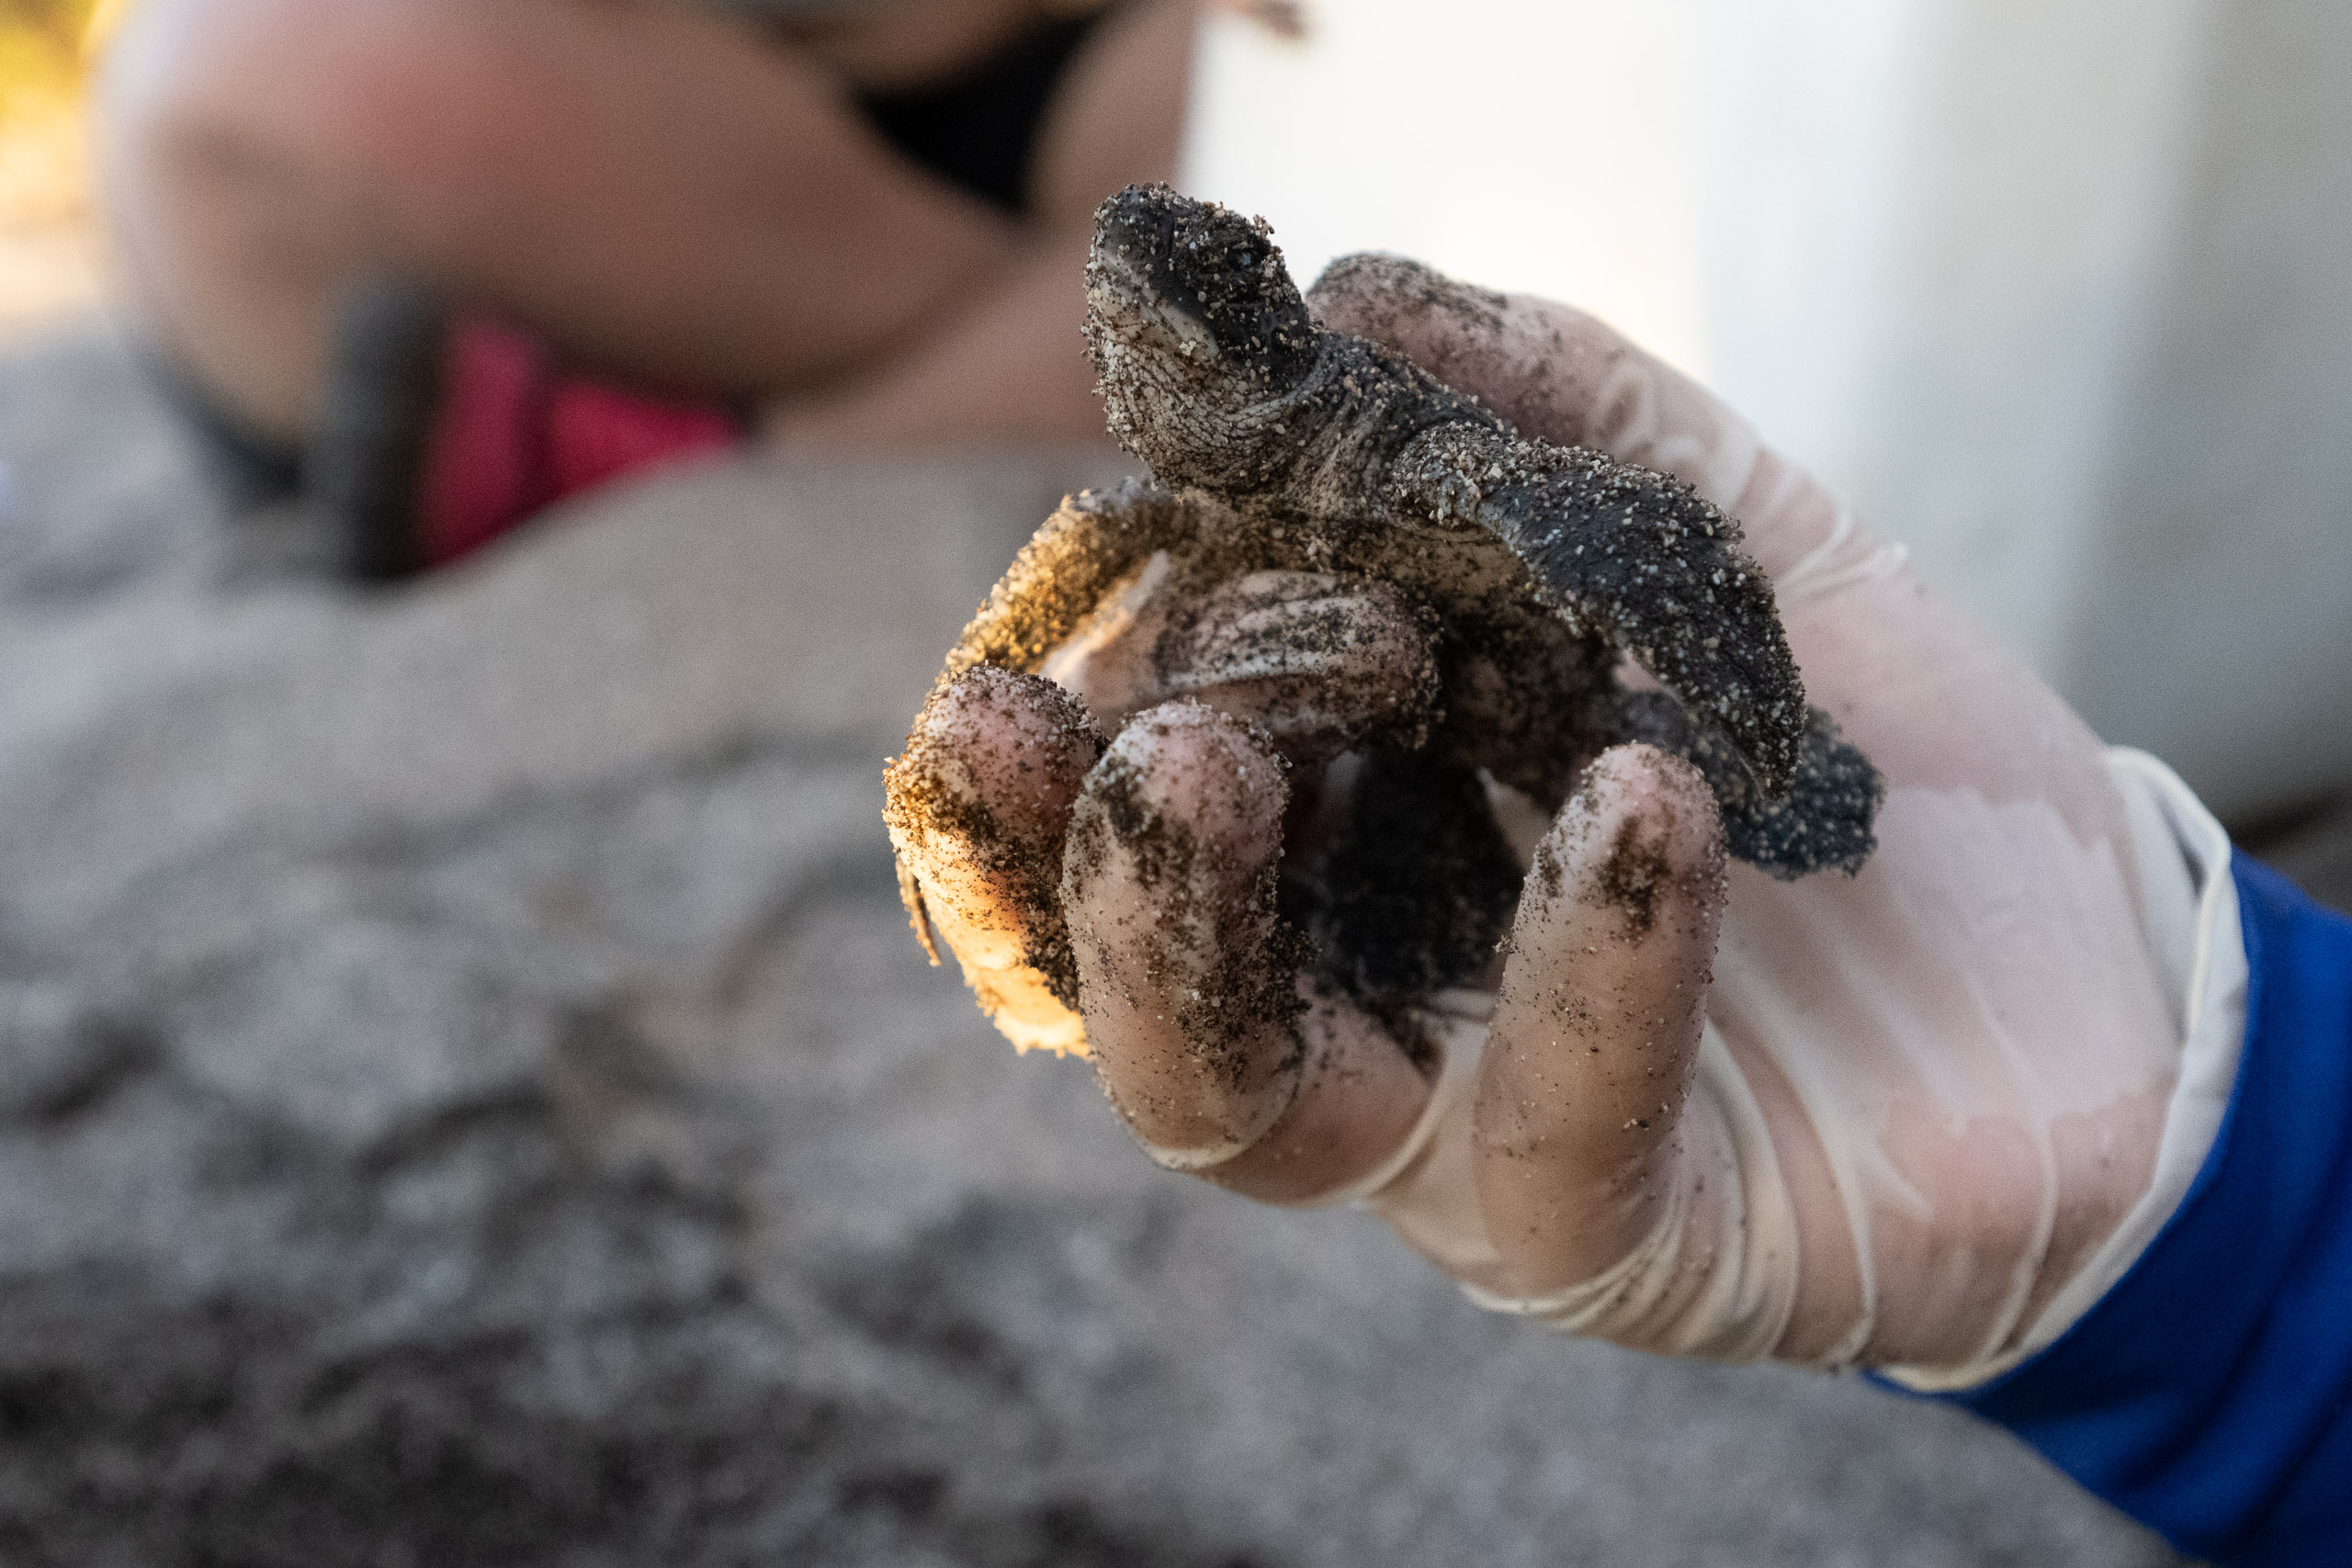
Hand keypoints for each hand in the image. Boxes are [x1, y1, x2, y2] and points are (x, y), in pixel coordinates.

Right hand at [888, 260, 2231, 1380]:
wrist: (2098, 970)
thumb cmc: (1873, 769)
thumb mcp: (1719, 544)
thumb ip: (1550, 421)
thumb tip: (1359, 293)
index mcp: (1348, 851)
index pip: (1139, 815)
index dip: (1050, 754)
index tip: (1011, 655)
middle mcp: (1362, 1005)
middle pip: (1136, 973)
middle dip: (1091, 848)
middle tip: (1131, 716)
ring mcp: (1462, 1134)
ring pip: (1235, 1104)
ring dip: (1194, 931)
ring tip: (1217, 754)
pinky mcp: (1610, 1232)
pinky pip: (1548, 1123)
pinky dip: (1580, 959)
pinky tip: (1639, 796)